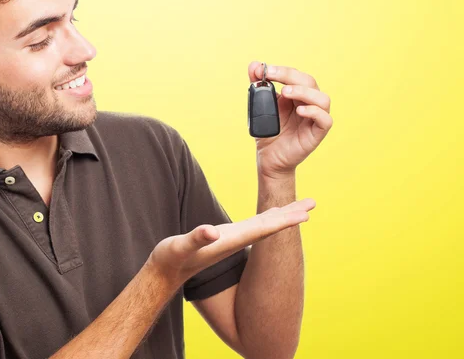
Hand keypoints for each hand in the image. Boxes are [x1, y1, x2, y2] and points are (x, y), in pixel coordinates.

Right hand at [147, 198, 315, 287]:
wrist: (166, 274)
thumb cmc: (171, 259)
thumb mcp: (179, 247)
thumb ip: (195, 239)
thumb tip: (211, 231)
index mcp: (230, 241)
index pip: (263, 230)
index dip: (283, 221)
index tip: (304, 215)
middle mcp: (235, 240)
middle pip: (269, 226)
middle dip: (290, 215)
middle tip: (312, 204)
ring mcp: (232, 239)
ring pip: (263, 225)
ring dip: (282, 216)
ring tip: (300, 208)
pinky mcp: (226, 237)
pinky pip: (253, 225)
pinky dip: (266, 217)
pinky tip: (272, 214)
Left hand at [249, 62, 332, 178]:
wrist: (269, 158)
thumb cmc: (269, 132)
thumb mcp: (259, 106)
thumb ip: (258, 86)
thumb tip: (255, 64)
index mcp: (297, 95)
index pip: (296, 76)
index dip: (282, 70)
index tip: (265, 69)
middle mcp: (309, 103)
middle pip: (309, 82)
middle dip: (290, 76)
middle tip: (272, 76)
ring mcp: (315, 118)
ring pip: (322, 98)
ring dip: (304, 92)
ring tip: (286, 92)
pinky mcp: (317, 133)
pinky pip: (325, 120)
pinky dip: (314, 112)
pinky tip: (300, 111)